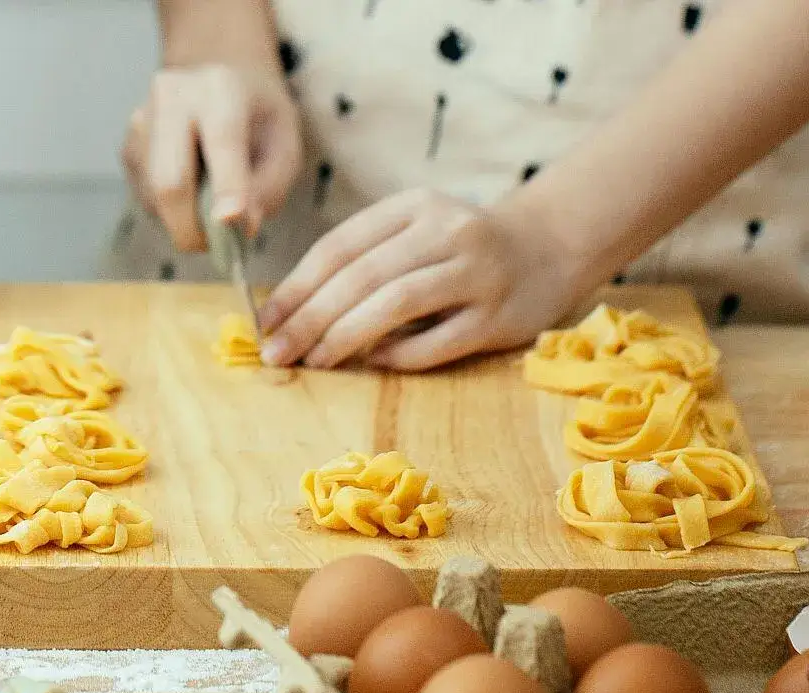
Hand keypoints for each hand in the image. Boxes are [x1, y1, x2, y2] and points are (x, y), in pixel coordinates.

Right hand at [121, 64, 301, 250]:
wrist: (219, 83)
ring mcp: (141, 122)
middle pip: (170, 180)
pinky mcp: (129, 149)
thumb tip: (237, 226)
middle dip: (194, 228)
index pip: (222, 141)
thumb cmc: (259, 119)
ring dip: (185, 223)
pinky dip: (173, 213)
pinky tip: (194, 192)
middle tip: (222, 250)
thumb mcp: (286, 144)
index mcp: (220, 87)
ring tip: (215, 211)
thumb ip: (270, 185)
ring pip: (155, 198)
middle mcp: (171, 96)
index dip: (227, 187)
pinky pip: (147, 199)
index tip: (233, 223)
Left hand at [258, 189, 593, 370]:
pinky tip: (372, 363)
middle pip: (362, 276)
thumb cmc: (459, 249)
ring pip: (397, 303)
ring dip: (345, 336)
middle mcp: (446, 232)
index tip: (265, 321)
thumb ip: (362, 259)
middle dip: (309, 318)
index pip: (339, 246)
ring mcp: (477, 273)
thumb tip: (290, 311)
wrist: (549, 248)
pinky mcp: (499, 317)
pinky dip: (398, 355)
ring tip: (314, 361)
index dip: (296, 286)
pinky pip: (438, 342)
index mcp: (413, 207)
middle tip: (277, 353)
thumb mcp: (413, 232)